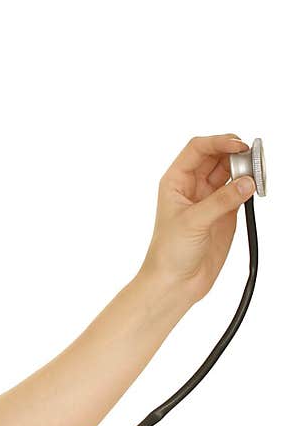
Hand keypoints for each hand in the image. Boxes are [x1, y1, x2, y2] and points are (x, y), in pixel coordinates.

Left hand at [140, 133, 254, 306]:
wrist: (175, 283)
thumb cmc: (168, 253)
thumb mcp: (193, 222)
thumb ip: (221, 201)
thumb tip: (247, 183)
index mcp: (176, 181)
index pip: (198, 149)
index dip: (219, 142)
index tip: (239, 145)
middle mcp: (192, 187)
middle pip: (217, 156)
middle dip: (235, 153)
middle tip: (253, 160)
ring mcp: (209, 199)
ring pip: (231, 172)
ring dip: (245, 169)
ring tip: (256, 175)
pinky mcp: (224, 213)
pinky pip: (240, 191)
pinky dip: (250, 187)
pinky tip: (255, 188)